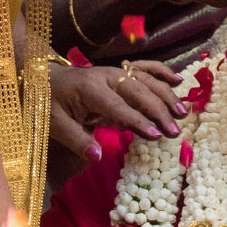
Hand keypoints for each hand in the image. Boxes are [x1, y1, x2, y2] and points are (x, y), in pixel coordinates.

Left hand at [44, 57, 187, 158]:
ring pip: (146, 80)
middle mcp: (106, 77)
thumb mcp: (55, 125)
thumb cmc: (49, 103)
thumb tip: (97, 158)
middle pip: (138, 91)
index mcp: (90, 89)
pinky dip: (161, 72)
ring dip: (166, 95)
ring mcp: (115, 72)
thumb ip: (77, 140)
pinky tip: (178, 82)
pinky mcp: (119, 72)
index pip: (118, 106)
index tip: (157, 136)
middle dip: (159, 111)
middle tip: (175, 131)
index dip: (138, 121)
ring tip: (183, 113)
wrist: (43, 77)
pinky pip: (144, 68)